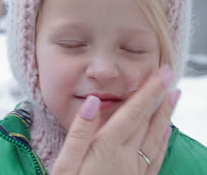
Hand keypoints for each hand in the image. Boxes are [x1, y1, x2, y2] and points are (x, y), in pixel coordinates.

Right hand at [52, 66, 178, 174]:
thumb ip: (79, 132)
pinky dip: (163, 141)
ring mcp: (134, 172)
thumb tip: (93, 103)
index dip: (147, 93)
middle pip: (146, 123)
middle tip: (168, 77)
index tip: (158, 74)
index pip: (132, 114)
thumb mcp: (65, 164)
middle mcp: (126, 159)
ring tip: (173, 97)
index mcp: (107, 149)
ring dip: (165, 116)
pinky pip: (155, 158)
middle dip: (158, 98)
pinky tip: (165, 133)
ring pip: (155, 138)